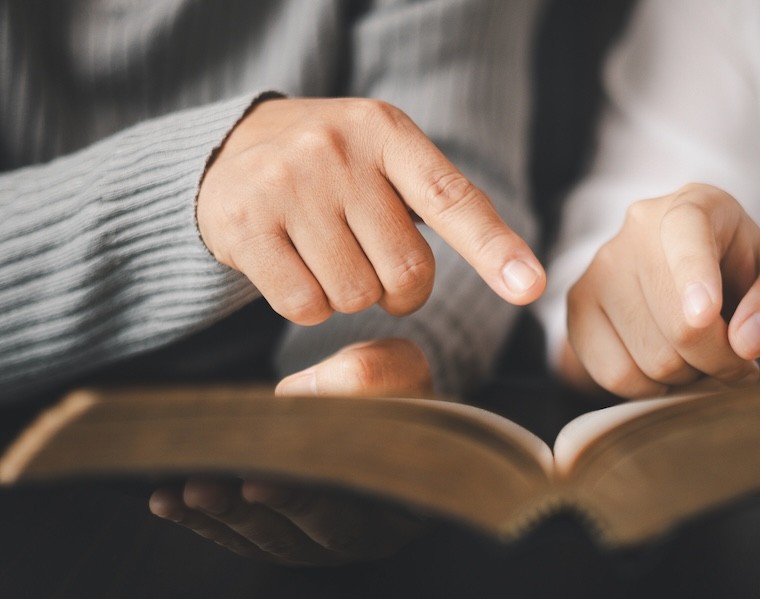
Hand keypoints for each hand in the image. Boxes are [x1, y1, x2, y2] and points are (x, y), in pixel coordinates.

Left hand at [148, 338, 432, 564]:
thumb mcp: (396, 369)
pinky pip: (239, 538)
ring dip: (227, 515)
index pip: (361, 504)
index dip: (312, 498)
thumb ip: (366, 376)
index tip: (266, 480)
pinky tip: (166, 500)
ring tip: (189, 488)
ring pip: (271, 539)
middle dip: (264, 509)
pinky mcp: (279, 540)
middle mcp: (364, 533)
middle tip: (224, 485)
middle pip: (315, 530)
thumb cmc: (391, 390)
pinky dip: (201, 521)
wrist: (376, 407)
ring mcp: (318, 543)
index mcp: (405, 499)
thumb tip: (296, 393)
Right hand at [197, 97, 544, 324]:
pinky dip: (307, 306)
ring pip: (354, 296)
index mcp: (386, 131)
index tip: (529, 287)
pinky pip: (304, 306)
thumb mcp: (387, 158)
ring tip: (325, 254)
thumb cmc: (334, 168)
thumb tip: (520, 277)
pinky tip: (291, 266)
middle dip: (399, 289)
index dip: (494, 249)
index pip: (451, 199)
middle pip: (405, 272)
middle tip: (372, 262)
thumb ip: (443, 202)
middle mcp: (337, 151)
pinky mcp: (242, 223)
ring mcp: (286, 184)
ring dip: (350, 295)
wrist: (229, 149)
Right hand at [562, 183, 759, 397]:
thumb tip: (748, 338)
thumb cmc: (744, 276)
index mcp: (696, 205)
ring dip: (688, 377)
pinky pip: (615, 375)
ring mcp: (600, 267)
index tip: (705, 315)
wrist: (688, 286)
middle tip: (736, 357)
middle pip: (679, 325)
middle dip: (720, 358)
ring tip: (699, 355)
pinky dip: (651, 389)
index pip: (687, 234)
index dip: (694, 277)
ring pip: (649, 358)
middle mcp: (638, 227)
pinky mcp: (578, 307)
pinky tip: (667, 367)